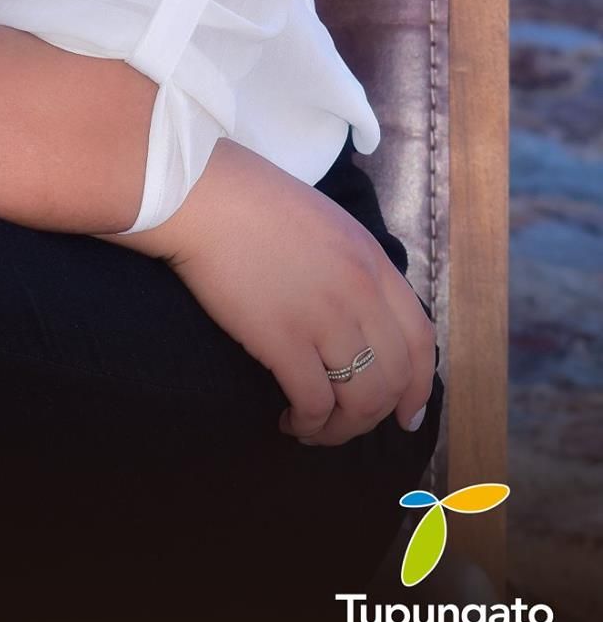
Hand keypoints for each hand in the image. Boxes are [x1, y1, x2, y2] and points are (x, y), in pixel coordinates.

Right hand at [114, 137, 436, 446]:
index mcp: (372, 260)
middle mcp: (360, 292)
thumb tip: (356, 316)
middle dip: (374, 415)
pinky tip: (288, 419)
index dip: (419, 387)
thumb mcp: (325, 224)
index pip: (420, 338)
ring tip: (313, 428)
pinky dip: (307, 423)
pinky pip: (314, 402)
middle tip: (344, 423)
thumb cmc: (252, 200)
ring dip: (340, 428)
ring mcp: (324, 316)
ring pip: (360, 399)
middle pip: (394, 377)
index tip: (406, 416)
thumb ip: (351, 266)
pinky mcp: (283, 338)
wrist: (202, 193)